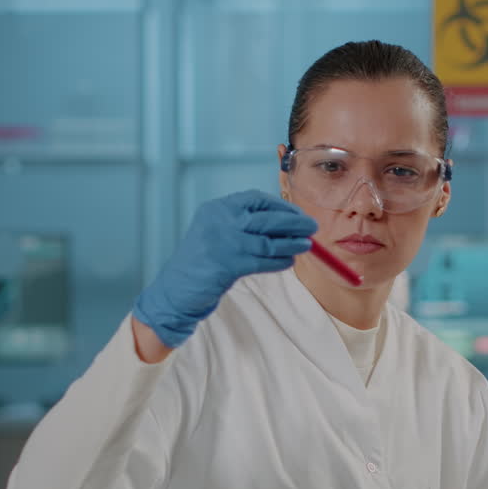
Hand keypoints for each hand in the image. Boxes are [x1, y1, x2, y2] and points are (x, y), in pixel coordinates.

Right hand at [133, 190, 316, 347]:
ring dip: (291, 244)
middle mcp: (220, 221)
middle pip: (266, 219)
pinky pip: (262, 261)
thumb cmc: (201, 261)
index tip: (297, 214)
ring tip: (307, 245)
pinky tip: (289, 261)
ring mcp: (224, 242)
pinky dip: (279, 261)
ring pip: (268, 241)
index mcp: (217, 208)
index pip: (255, 199)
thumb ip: (242, 224)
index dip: (280, 206)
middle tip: (312, 227)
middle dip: (293, 223)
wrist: (175, 289)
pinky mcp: (228, 265)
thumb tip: (284, 223)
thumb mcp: (216, 232)